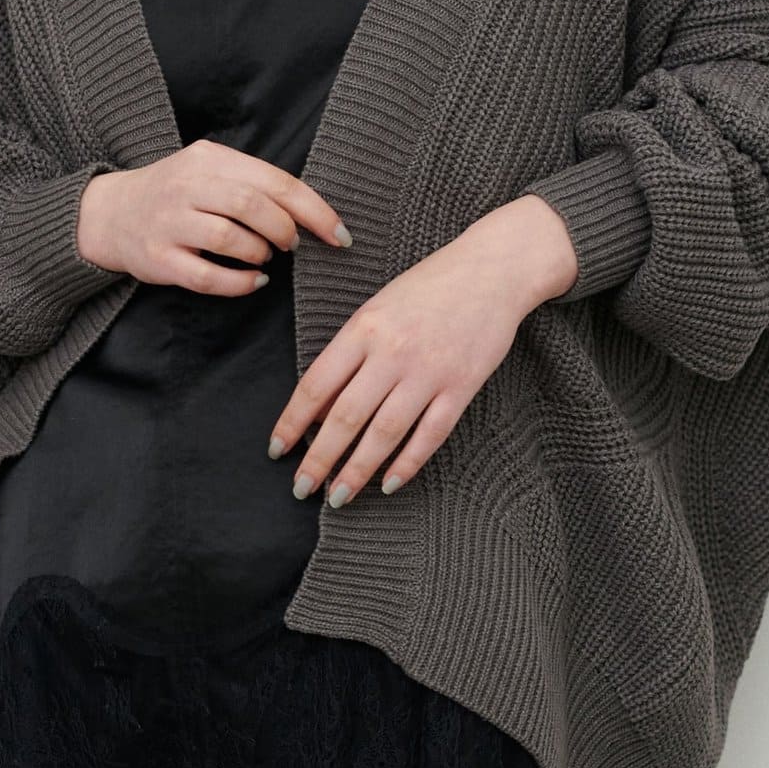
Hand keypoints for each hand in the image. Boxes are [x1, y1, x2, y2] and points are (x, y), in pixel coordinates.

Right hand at [77, 139, 351, 291]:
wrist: (110, 213)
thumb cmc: (176, 194)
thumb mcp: (209, 169)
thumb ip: (253, 182)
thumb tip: (312, 213)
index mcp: (208, 159)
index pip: (273, 180)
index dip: (314, 210)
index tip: (339, 235)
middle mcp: (186, 186)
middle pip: (250, 205)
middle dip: (284, 230)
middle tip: (292, 245)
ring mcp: (169, 223)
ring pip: (228, 238)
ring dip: (260, 253)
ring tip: (264, 257)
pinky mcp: (158, 260)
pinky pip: (206, 276)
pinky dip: (239, 283)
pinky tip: (253, 280)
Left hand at [269, 194, 579, 503]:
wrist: (493, 270)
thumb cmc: (429, 287)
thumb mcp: (377, 308)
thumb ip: (350, 353)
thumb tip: (320, 406)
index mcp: (364, 328)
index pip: (316, 385)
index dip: (291, 422)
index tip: (276, 449)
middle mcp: (392, 352)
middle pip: (345, 416)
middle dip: (318, 458)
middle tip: (301, 488)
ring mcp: (429, 371)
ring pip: (384, 433)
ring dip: (357, 470)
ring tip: (337, 496)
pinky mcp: (461, 386)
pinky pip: (429, 434)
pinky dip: (408, 462)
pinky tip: (389, 483)